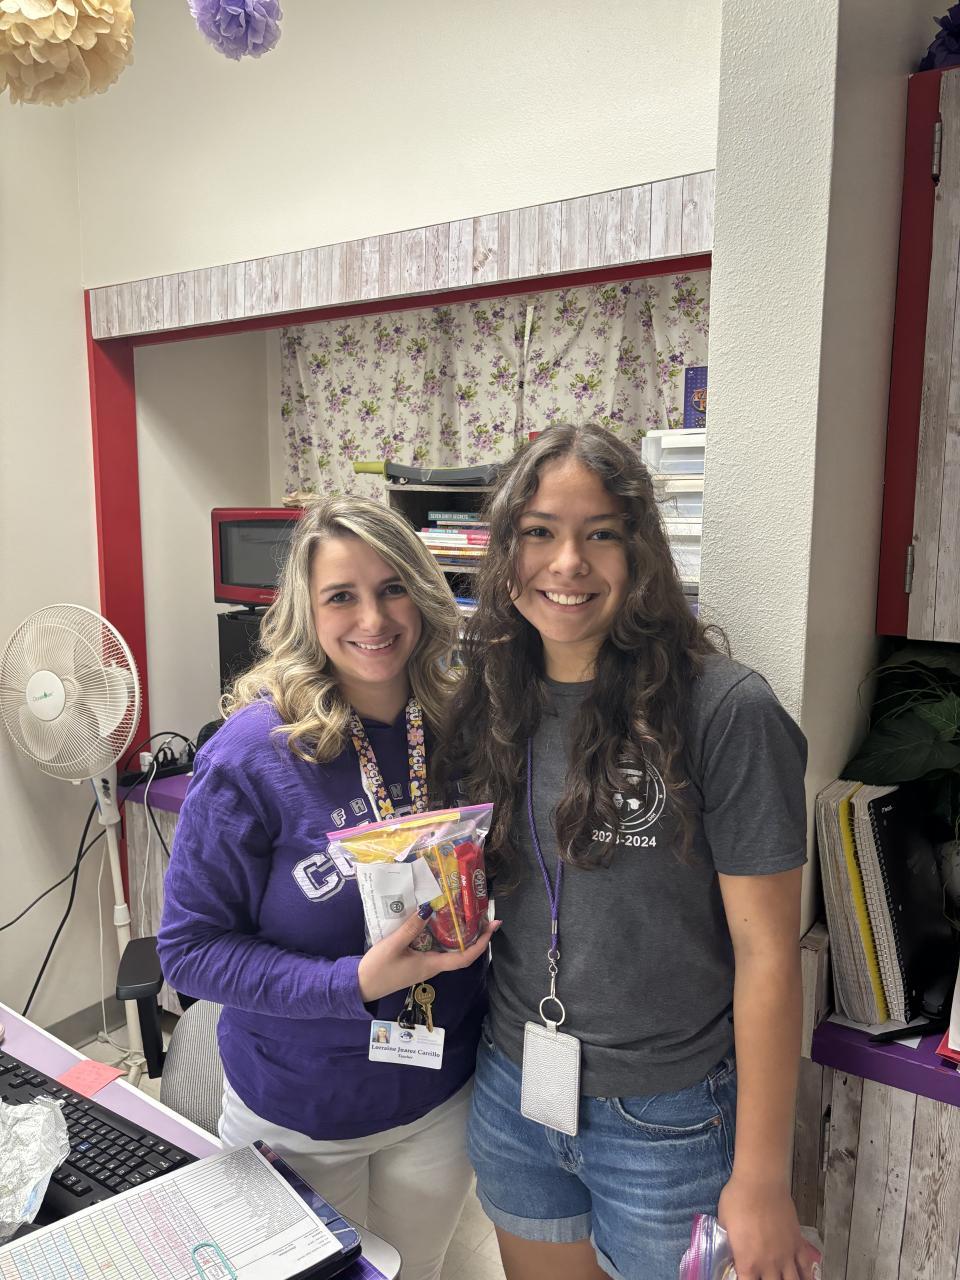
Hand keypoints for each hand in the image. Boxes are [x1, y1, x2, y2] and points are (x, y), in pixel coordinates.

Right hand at [357, 908, 499, 1002]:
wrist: (361, 986)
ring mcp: (425, 965)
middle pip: (461, 953)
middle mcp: (433, 966)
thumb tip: (429, 909)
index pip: (464, 957)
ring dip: (461, 935)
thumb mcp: (393, 945)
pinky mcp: (417, 962)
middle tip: (483, 915)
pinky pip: (437, 949)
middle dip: (475, 936)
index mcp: (432, 965)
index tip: (493, 927)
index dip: (481, 943)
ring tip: (466, 915)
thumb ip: (411, 928)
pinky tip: (439, 923)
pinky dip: (444, 936)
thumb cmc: (378, 969)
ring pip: (450, 951)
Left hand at [718, 1174, 819, 1279]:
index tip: (746, 1278)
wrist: (760, 1182)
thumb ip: (729, 1242)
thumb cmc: (737, 1198)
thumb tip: (730, 1248)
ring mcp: (786, 1254)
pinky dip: (808, 1277)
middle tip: (766, 1278)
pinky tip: (807, 1279)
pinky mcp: (797, 1242)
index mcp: (747, 1261)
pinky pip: (806, 1266)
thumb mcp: (723, 1223)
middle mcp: (769, 1263)